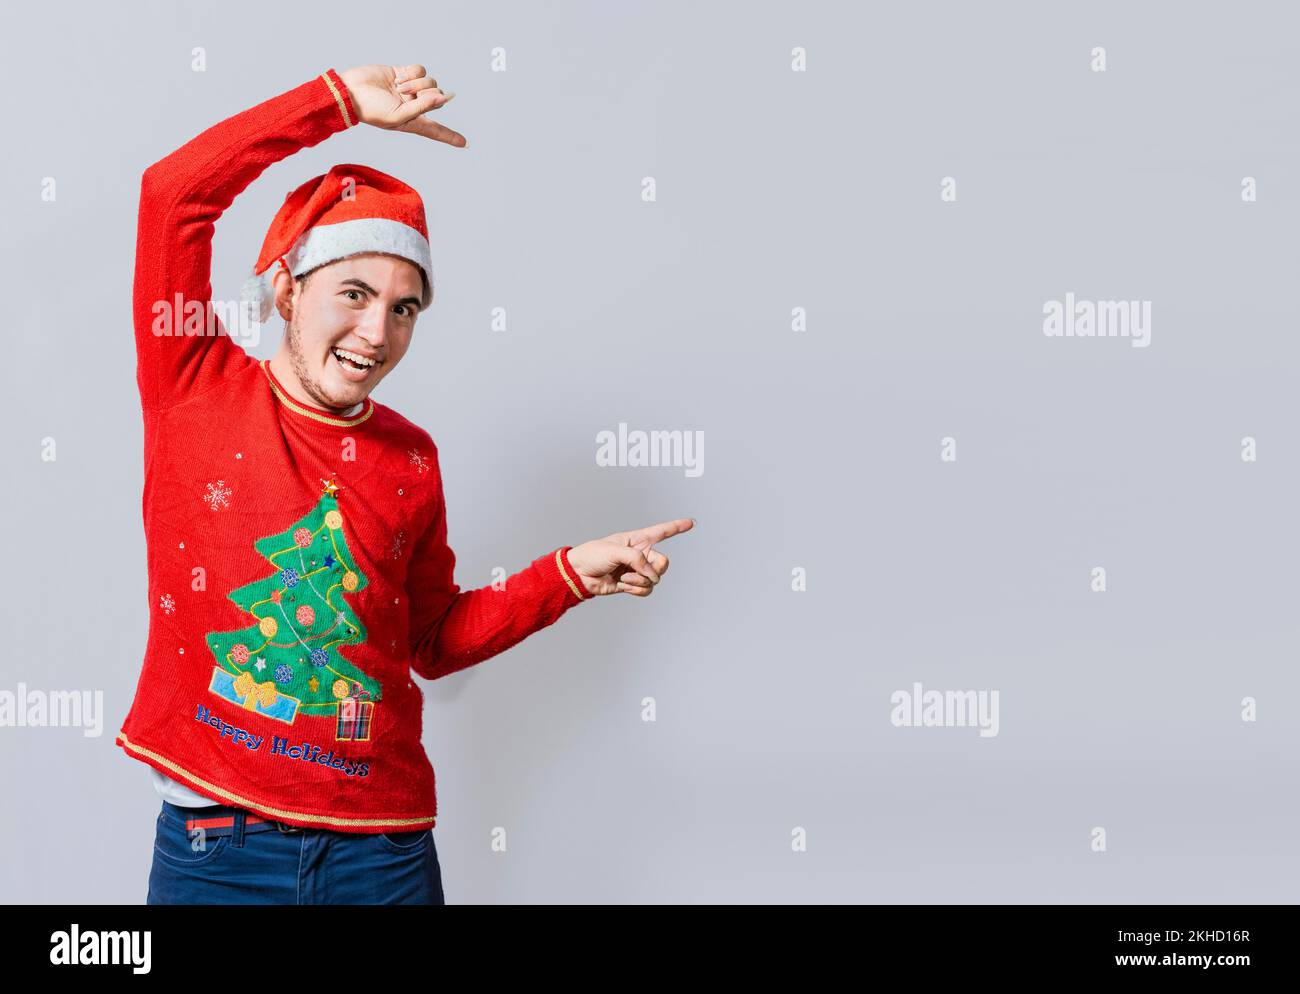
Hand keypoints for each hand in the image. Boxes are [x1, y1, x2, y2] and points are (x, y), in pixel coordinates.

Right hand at [339, 63, 466, 146]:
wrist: (350, 91)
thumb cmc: (371, 110)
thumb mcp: (398, 116)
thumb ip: (423, 108)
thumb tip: (443, 98)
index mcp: (413, 122)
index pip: (436, 130)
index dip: (450, 137)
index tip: (465, 144)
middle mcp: (414, 106)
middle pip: (437, 97)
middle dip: (424, 93)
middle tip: (405, 93)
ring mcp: (410, 89)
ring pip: (430, 82)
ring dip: (415, 82)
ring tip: (398, 86)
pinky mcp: (404, 73)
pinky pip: (420, 69)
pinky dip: (412, 72)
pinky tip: (398, 77)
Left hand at [566, 519, 694, 597]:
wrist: (580, 574)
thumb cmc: (593, 555)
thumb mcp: (615, 551)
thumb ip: (636, 559)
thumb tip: (650, 574)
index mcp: (638, 539)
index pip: (662, 531)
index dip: (677, 527)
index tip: (692, 522)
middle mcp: (641, 554)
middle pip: (663, 563)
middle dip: (651, 569)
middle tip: (636, 570)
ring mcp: (638, 570)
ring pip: (655, 578)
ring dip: (640, 581)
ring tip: (624, 578)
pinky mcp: (633, 584)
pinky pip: (646, 590)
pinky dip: (637, 590)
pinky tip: (624, 585)